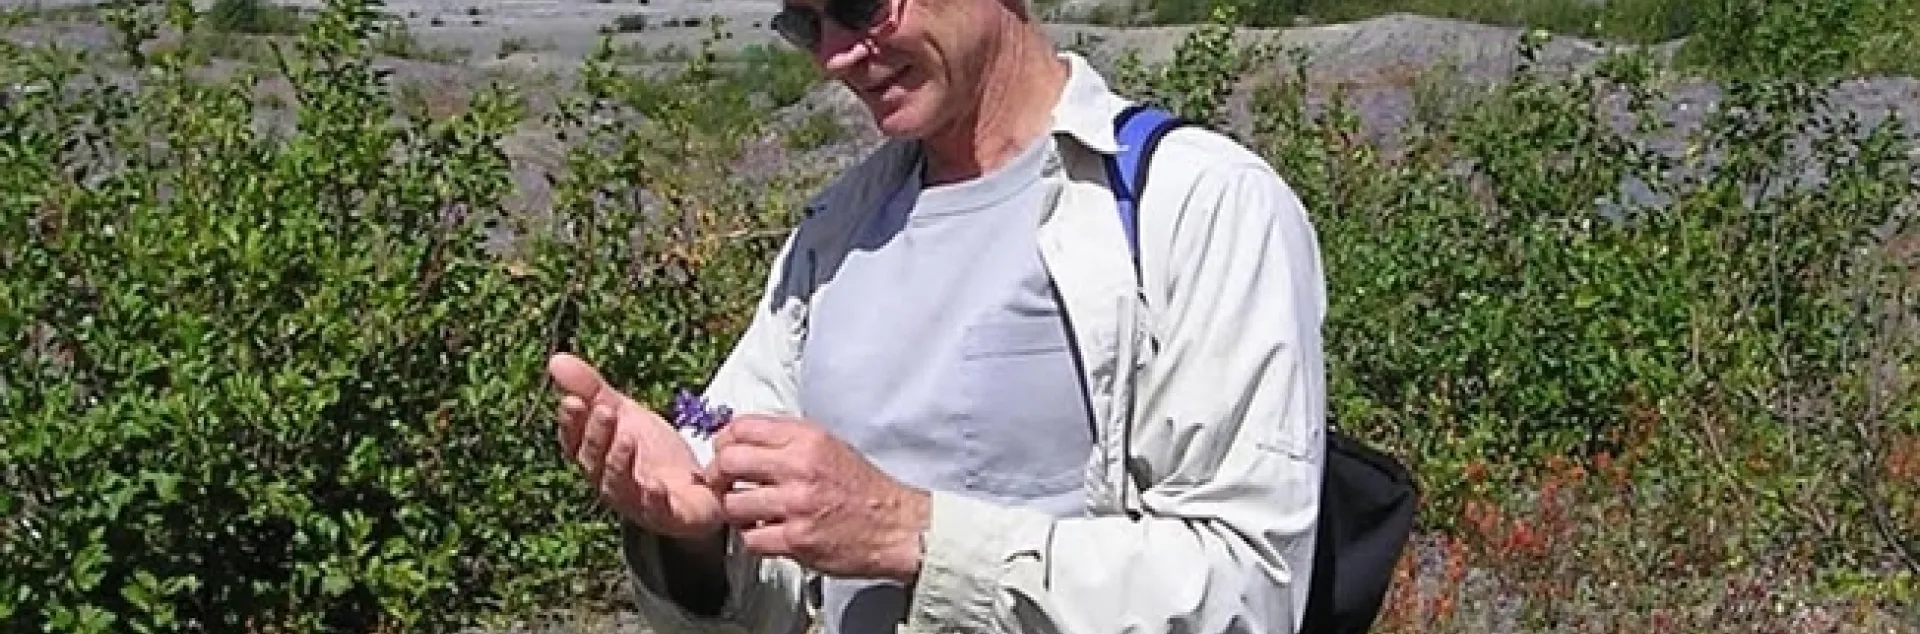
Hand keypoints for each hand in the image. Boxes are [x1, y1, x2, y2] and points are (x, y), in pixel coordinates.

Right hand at [548, 353, 723, 541]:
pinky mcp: (669, 516)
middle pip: (595, 461)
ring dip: (620, 463)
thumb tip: (555, 358)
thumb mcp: (625, 416)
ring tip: (627, 438)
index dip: (572, 423)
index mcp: (596, 458)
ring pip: (620, 485)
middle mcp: (610, 484)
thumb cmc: (652, 455)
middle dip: (597, 436)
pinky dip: (655, 500)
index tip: (572, 400)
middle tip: (604, 410)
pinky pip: (658, 510)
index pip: (575, 441)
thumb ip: (593, 390)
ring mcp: (637, 503)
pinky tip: (656, 487)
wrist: (697, 490)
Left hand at [703, 415, 930, 582]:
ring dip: (735, 511)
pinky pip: (751, 539)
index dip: (724, 441)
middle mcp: (799, 467)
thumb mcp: (829, 445)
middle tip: (723, 484)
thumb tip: (743, 436)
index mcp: (807, 438)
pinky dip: (753, 538)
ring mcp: (796, 505)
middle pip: (729, 462)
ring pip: (733, 504)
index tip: (725, 453)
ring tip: (750, 513)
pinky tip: (767, 533)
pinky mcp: (797, 540)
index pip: (742, 427)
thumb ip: (788, 438)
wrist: (896, 526)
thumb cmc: (862, 488)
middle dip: (719, 475)